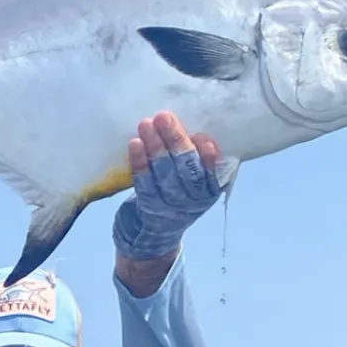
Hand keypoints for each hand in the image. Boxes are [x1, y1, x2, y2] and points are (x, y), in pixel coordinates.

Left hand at [112, 111, 221, 260]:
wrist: (159, 230)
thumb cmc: (181, 191)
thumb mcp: (198, 181)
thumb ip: (198, 159)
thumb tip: (189, 123)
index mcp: (210, 190)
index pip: (211, 171)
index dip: (207, 155)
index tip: (201, 136)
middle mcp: (193, 199)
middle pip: (185, 167)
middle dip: (175, 140)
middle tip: (164, 116)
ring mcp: (169, 204)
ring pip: (163, 172)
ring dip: (155, 146)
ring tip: (146, 123)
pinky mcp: (148, 205)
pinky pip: (143, 181)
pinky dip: (139, 162)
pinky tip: (135, 143)